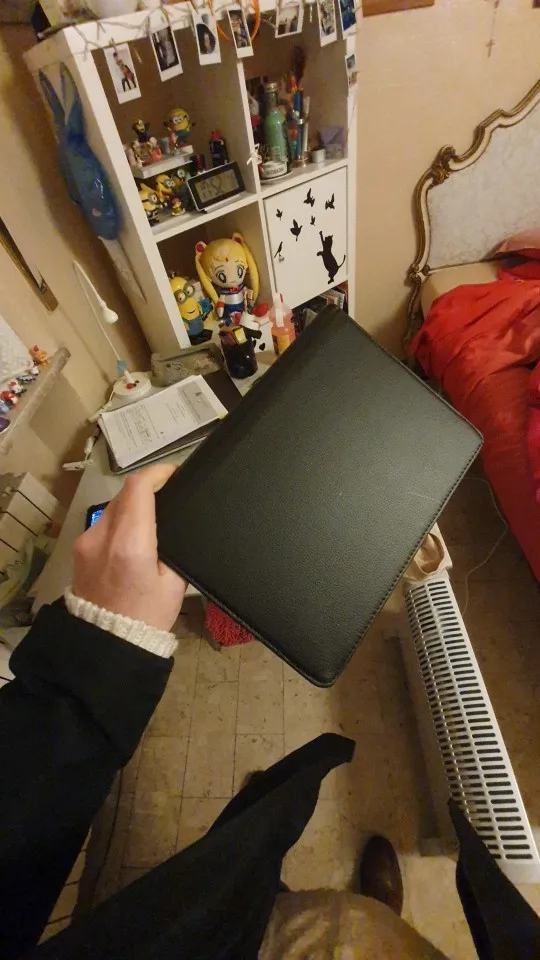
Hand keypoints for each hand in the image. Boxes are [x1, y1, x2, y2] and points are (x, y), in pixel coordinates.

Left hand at [72, 464, 185, 631]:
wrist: (106, 643)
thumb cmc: (147, 616)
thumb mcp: (175, 581)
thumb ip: (173, 545)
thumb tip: (175, 522)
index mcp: (130, 543)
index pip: (138, 488)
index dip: (157, 472)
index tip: (173, 473)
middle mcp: (102, 536)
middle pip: (125, 493)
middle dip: (148, 488)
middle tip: (169, 494)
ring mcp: (86, 542)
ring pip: (112, 506)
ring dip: (133, 504)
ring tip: (153, 516)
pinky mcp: (79, 550)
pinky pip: (103, 523)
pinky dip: (120, 520)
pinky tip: (134, 535)